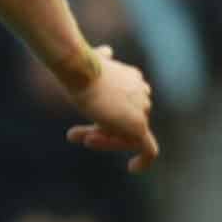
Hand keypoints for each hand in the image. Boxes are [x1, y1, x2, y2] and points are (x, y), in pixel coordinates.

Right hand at [64, 43, 159, 173]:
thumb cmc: (80, 67)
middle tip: (75, 136)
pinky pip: (147, 150)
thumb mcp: (92, 62)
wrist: (82, 71)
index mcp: (133, 80)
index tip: (86, 121)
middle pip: (126, 123)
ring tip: (84, 139)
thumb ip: (102, 60)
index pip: (124, 105)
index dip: (104, 117)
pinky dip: (143, 161)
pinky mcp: (138, 126)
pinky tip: (133, 169)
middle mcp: (142, 93)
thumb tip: (106, 51)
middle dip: (102, 132)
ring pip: (128, 137)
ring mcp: (141, 110)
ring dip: (105, 141)